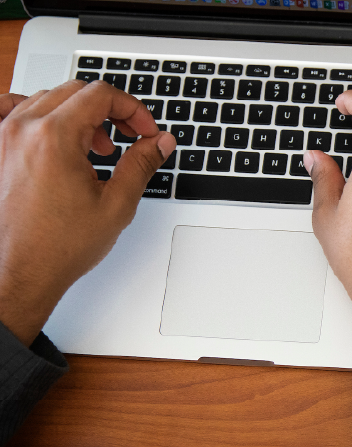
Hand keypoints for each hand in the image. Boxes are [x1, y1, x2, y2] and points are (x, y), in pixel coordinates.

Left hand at [0, 80, 175, 346]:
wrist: (18, 272)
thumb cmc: (57, 247)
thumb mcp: (116, 205)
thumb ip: (141, 164)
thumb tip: (159, 142)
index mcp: (55, 137)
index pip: (101, 95)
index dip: (132, 109)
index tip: (144, 130)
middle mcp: (24, 129)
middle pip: (75, 92)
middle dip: (109, 111)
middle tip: (128, 137)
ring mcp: (3, 137)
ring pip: (47, 100)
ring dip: (78, 115)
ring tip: (95, 148)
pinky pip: (11, 110)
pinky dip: (37, 114)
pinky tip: (52, 134)